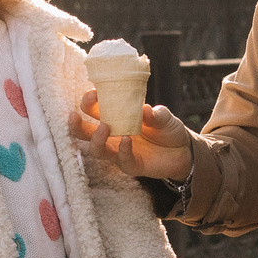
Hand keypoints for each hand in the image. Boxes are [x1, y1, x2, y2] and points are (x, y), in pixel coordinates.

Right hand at [70, 90, 194, 183]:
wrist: (183, 151)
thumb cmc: (167, 129)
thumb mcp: (164, 116)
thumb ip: (156, 114)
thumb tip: (145, 109)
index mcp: (115, 118)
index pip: (93, 110)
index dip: (88, 102)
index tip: (93, 92)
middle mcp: (113, 136)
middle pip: (84, 133)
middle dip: (76, 125)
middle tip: (74, 115)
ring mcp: (120, 152)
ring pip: (97, 151)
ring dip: (96, 139)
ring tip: (104, 127)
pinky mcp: (132, 165)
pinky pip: (122, 160)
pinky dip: (122, 150)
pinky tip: (126, 140)